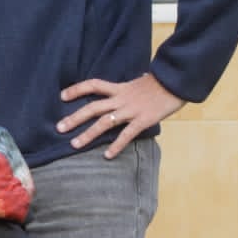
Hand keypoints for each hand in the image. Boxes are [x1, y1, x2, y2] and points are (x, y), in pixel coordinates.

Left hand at [57, 72, 183, 158]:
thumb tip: (132, 83)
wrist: (178, 82)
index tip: (62, 96)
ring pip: (104, 122)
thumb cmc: (161, 83)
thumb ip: (130, 87)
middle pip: (92, 107)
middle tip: (59, 128)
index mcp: (120, 88)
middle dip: (74, 118)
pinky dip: (116, 145)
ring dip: (87, 134)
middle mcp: (121, 99)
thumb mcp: (140, 81)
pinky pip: (126, 134)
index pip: (93, 85)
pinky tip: (107, 155)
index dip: (76, 89)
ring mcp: (131, 110)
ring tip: (74, 145)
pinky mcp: (143, 120)